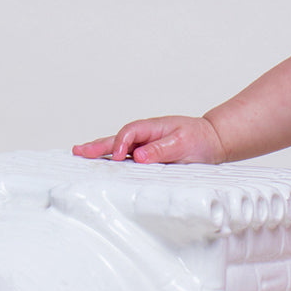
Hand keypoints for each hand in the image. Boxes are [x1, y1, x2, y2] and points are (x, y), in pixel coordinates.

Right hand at [72, 115, 224, 163]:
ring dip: (99, 151)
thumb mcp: (183, 143)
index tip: (116, 157)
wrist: (213, 140)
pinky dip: (112, 158)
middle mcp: (145, 135)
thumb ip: (161, 149)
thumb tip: (139, 156)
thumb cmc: (200, 139)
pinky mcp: (148, 155)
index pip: (129, 133)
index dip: (120, 144)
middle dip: (97, 145)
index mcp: (152, 128)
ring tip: (80, 154)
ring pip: (117, 147)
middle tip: (77, 152)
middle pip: (116, 138)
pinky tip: (101, 162)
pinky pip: (127, 157)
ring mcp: (144, 144)